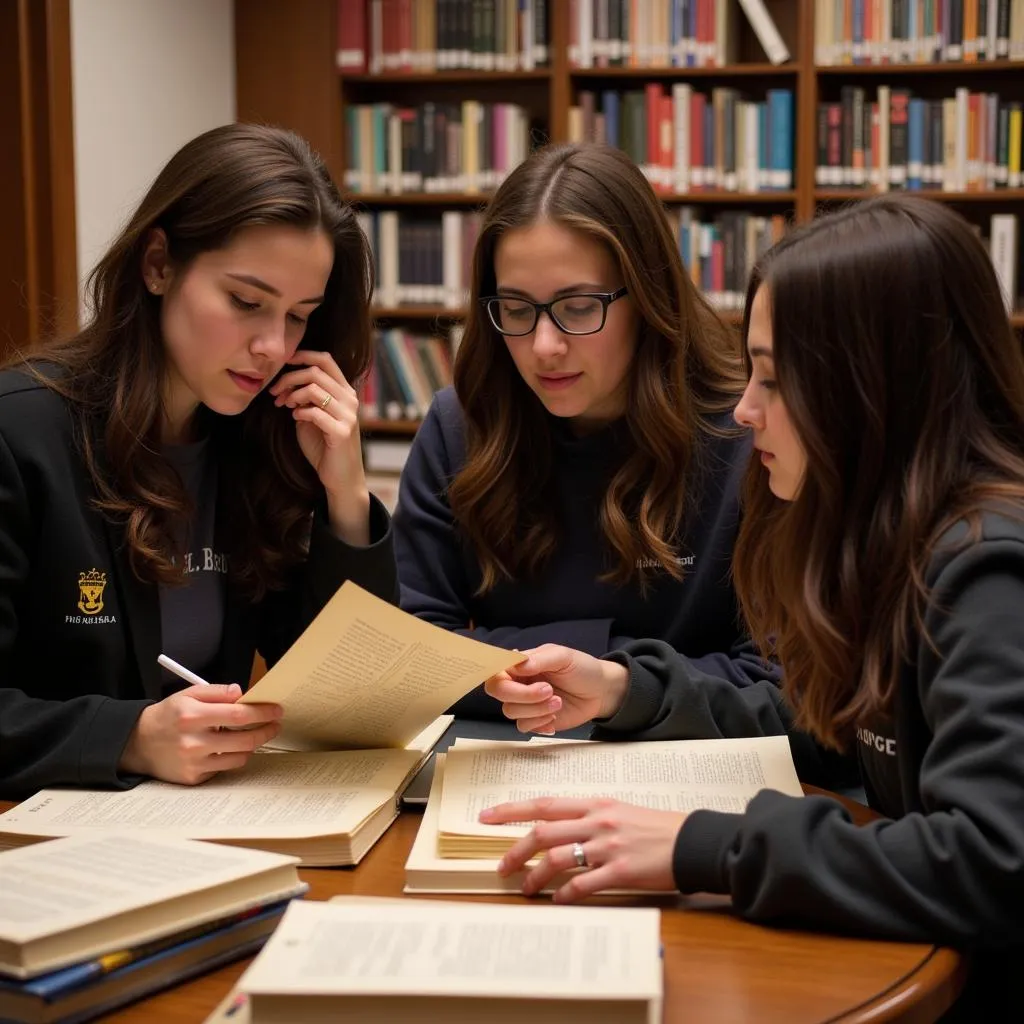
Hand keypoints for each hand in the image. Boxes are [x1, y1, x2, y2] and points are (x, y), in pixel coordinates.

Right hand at [119, 684, 282, 785]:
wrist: (138, 744)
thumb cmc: (168, 716)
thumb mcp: (188, 694)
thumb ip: (217, 691)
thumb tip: (242, 693)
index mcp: (192, 716)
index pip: (239, 715)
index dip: (262, 712)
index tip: (276, 710)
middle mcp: (193, 742)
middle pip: (245, 740)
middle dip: (266, 731)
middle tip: (274, 725)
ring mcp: (194, 763)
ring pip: (239, 757)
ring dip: (251, 745)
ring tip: (252, 735)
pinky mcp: (194, 778)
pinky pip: (224, 768)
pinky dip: (231, 757)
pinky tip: (228, 748)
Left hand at [269, 349, 369, 543]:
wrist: (340, 477)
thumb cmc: (324, 447)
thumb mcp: (312, 416)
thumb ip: (306, 398)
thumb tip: (288, 384)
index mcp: (345, 392)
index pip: (326, 360)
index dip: (303, 355)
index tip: (283, 363)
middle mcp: (350, 400)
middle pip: (316, 372)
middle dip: (289, 378)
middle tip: (275, 392)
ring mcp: (348, 415)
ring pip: (315, 389)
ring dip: (293, 395)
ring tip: (284, 405)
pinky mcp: (342, 432)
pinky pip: (315, 412)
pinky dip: (300, 411)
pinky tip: (295, 417)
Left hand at [481, 796, 684, 901]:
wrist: (691, 841)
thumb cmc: (655, 828)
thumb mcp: (619, 811)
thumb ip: (588, 817)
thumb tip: (556, 828)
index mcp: (595, 803)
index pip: (544, 804)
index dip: (511, 810)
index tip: (486, 816)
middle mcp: (597, 821)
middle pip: (543, 832)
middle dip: (516, 850)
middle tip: (502, 867)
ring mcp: (608, 845)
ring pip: (557, 858)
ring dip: (536, 876)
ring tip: (526, 889)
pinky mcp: (621, 870)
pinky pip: (583, 884)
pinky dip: (565, 894)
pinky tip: (558, 901)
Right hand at [482, 644, 629, 732]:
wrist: (601, 692)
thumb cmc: (582, 669)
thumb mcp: (563, 656)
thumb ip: (539, 660)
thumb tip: (516, 666)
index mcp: (521, 665)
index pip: (496, 670)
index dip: (501, 676)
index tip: (518, 677)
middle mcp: (519, 683)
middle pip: (500, 692)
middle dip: (523, 694)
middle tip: (549, 690)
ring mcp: (526, 704)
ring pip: (511, 711)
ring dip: (536, 709)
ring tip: (558, 702)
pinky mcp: (535, 721)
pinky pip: (524, 727)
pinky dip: (540, 723)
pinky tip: (555, 717)